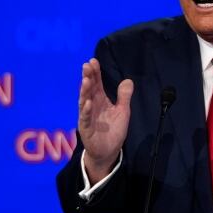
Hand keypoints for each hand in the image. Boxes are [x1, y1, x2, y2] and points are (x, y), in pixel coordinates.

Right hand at [78, 58, 133, 182]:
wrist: (109, 151)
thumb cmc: (113, 130)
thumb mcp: (122, 111)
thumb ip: (124, 97)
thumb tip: (128, 80)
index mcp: (100, 100)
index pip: (97, 83)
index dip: (95, 73)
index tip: (93, 61)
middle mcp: (92, 106)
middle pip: (89, 89)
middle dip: (88, 77)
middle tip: (87, 66)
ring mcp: (87, 116)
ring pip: (84, 101)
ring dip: (84, 91)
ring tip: (86, 80)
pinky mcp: (85, 128)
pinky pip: (84, 118)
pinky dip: (86, 110)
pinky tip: (88, 102)